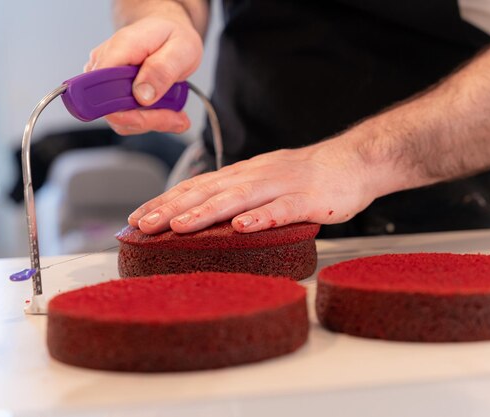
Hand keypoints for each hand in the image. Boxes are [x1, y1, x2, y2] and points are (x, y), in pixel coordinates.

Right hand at [84, 2, 202, 134]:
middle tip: (175, 117)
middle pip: (110, 109)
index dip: (122, 109)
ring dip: (150, 120)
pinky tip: (165, 111)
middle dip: (146, 119)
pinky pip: (125, 117)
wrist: (168, 32)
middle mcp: (105, 63)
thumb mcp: (181, 49)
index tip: (151, 113)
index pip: (102, 86)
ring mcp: (105, 79)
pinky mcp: (110, 92)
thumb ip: (162, 70)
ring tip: (173, 111)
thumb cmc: (173, 38)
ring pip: (119, 118)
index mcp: (120, 48)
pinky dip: (148, 119)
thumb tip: (142, 95)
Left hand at [128, 139, 381, 233]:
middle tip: (142, 225)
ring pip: (238, 198)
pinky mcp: (308, 199)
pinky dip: (261, 217)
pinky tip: (241, 227)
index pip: (196, 186)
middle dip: (171, 208)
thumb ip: (236, 197)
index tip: (136, 217)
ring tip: (177, 226)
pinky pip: (282, 209)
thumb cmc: (306, 178)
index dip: (165, 201)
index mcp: (242, 175)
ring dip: (205, 212)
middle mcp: (255, 176)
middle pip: (208, 191)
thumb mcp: (264, 183)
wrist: (353, 162)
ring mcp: (281, 186)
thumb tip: (202, 217)